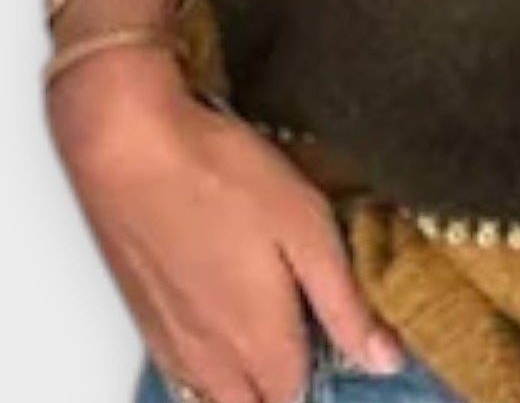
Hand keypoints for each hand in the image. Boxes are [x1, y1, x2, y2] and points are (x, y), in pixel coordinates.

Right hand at [46, 47, 405, 402]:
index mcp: (257, 342)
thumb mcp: (307, 229)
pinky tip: (226, 313)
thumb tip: (384, 359)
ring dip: (247, 380)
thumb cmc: (222, 178)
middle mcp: (209, 357)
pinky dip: (211, 360)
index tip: (349, 343)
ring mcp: (169, 340)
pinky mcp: (142, 315)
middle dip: (284, 387)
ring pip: (214, 392)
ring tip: (277, 328)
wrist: (130, 147)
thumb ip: (344, 304)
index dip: (326, 376)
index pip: (296, 397)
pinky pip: (182, 367)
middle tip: (314, 337)